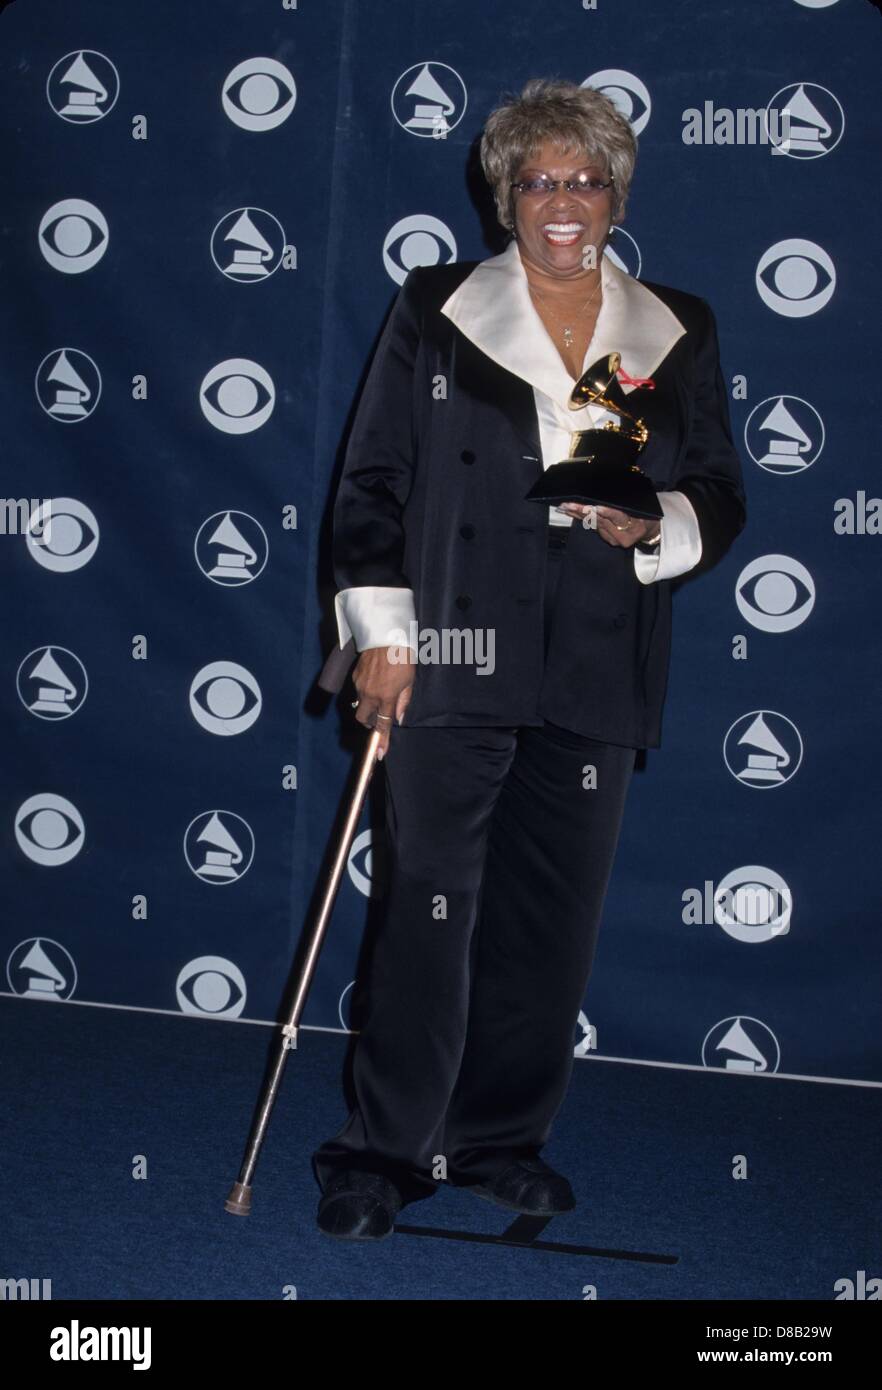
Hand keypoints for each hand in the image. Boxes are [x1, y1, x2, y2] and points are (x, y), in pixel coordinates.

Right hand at [351, 644, 415, 759]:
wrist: (386, 636)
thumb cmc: (403, 657)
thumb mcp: (409, 681)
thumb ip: (403, 701)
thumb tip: (399, 718)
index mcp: (385, 697)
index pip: (382, 725)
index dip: (381, 741)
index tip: (380, 754)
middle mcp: (369, 694)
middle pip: (362, 718)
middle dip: (369, 722)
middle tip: (379, 717)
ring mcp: (359, 684)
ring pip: (360, 703)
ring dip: (368, 705)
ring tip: (380, 693)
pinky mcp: (355, 675)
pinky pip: (358, 690)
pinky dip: (365, 692)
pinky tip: (375, 681)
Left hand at [557, 502, 660, 548]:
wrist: (650, 529)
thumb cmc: (647, 512)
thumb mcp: (643, 505)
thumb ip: (627, 502)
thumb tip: (612, 488)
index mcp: (635, 525)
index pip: (618, 517)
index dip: (606, 512)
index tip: (595, 507)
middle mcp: (623, 536)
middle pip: (601, 521)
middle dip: (584, 512)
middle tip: (569, 504)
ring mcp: (615, 540)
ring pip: (595, 524)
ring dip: (578, 515)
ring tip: (565, 506)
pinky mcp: (609, 540)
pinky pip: (594, 527)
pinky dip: (583, 519)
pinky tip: (571, 513)